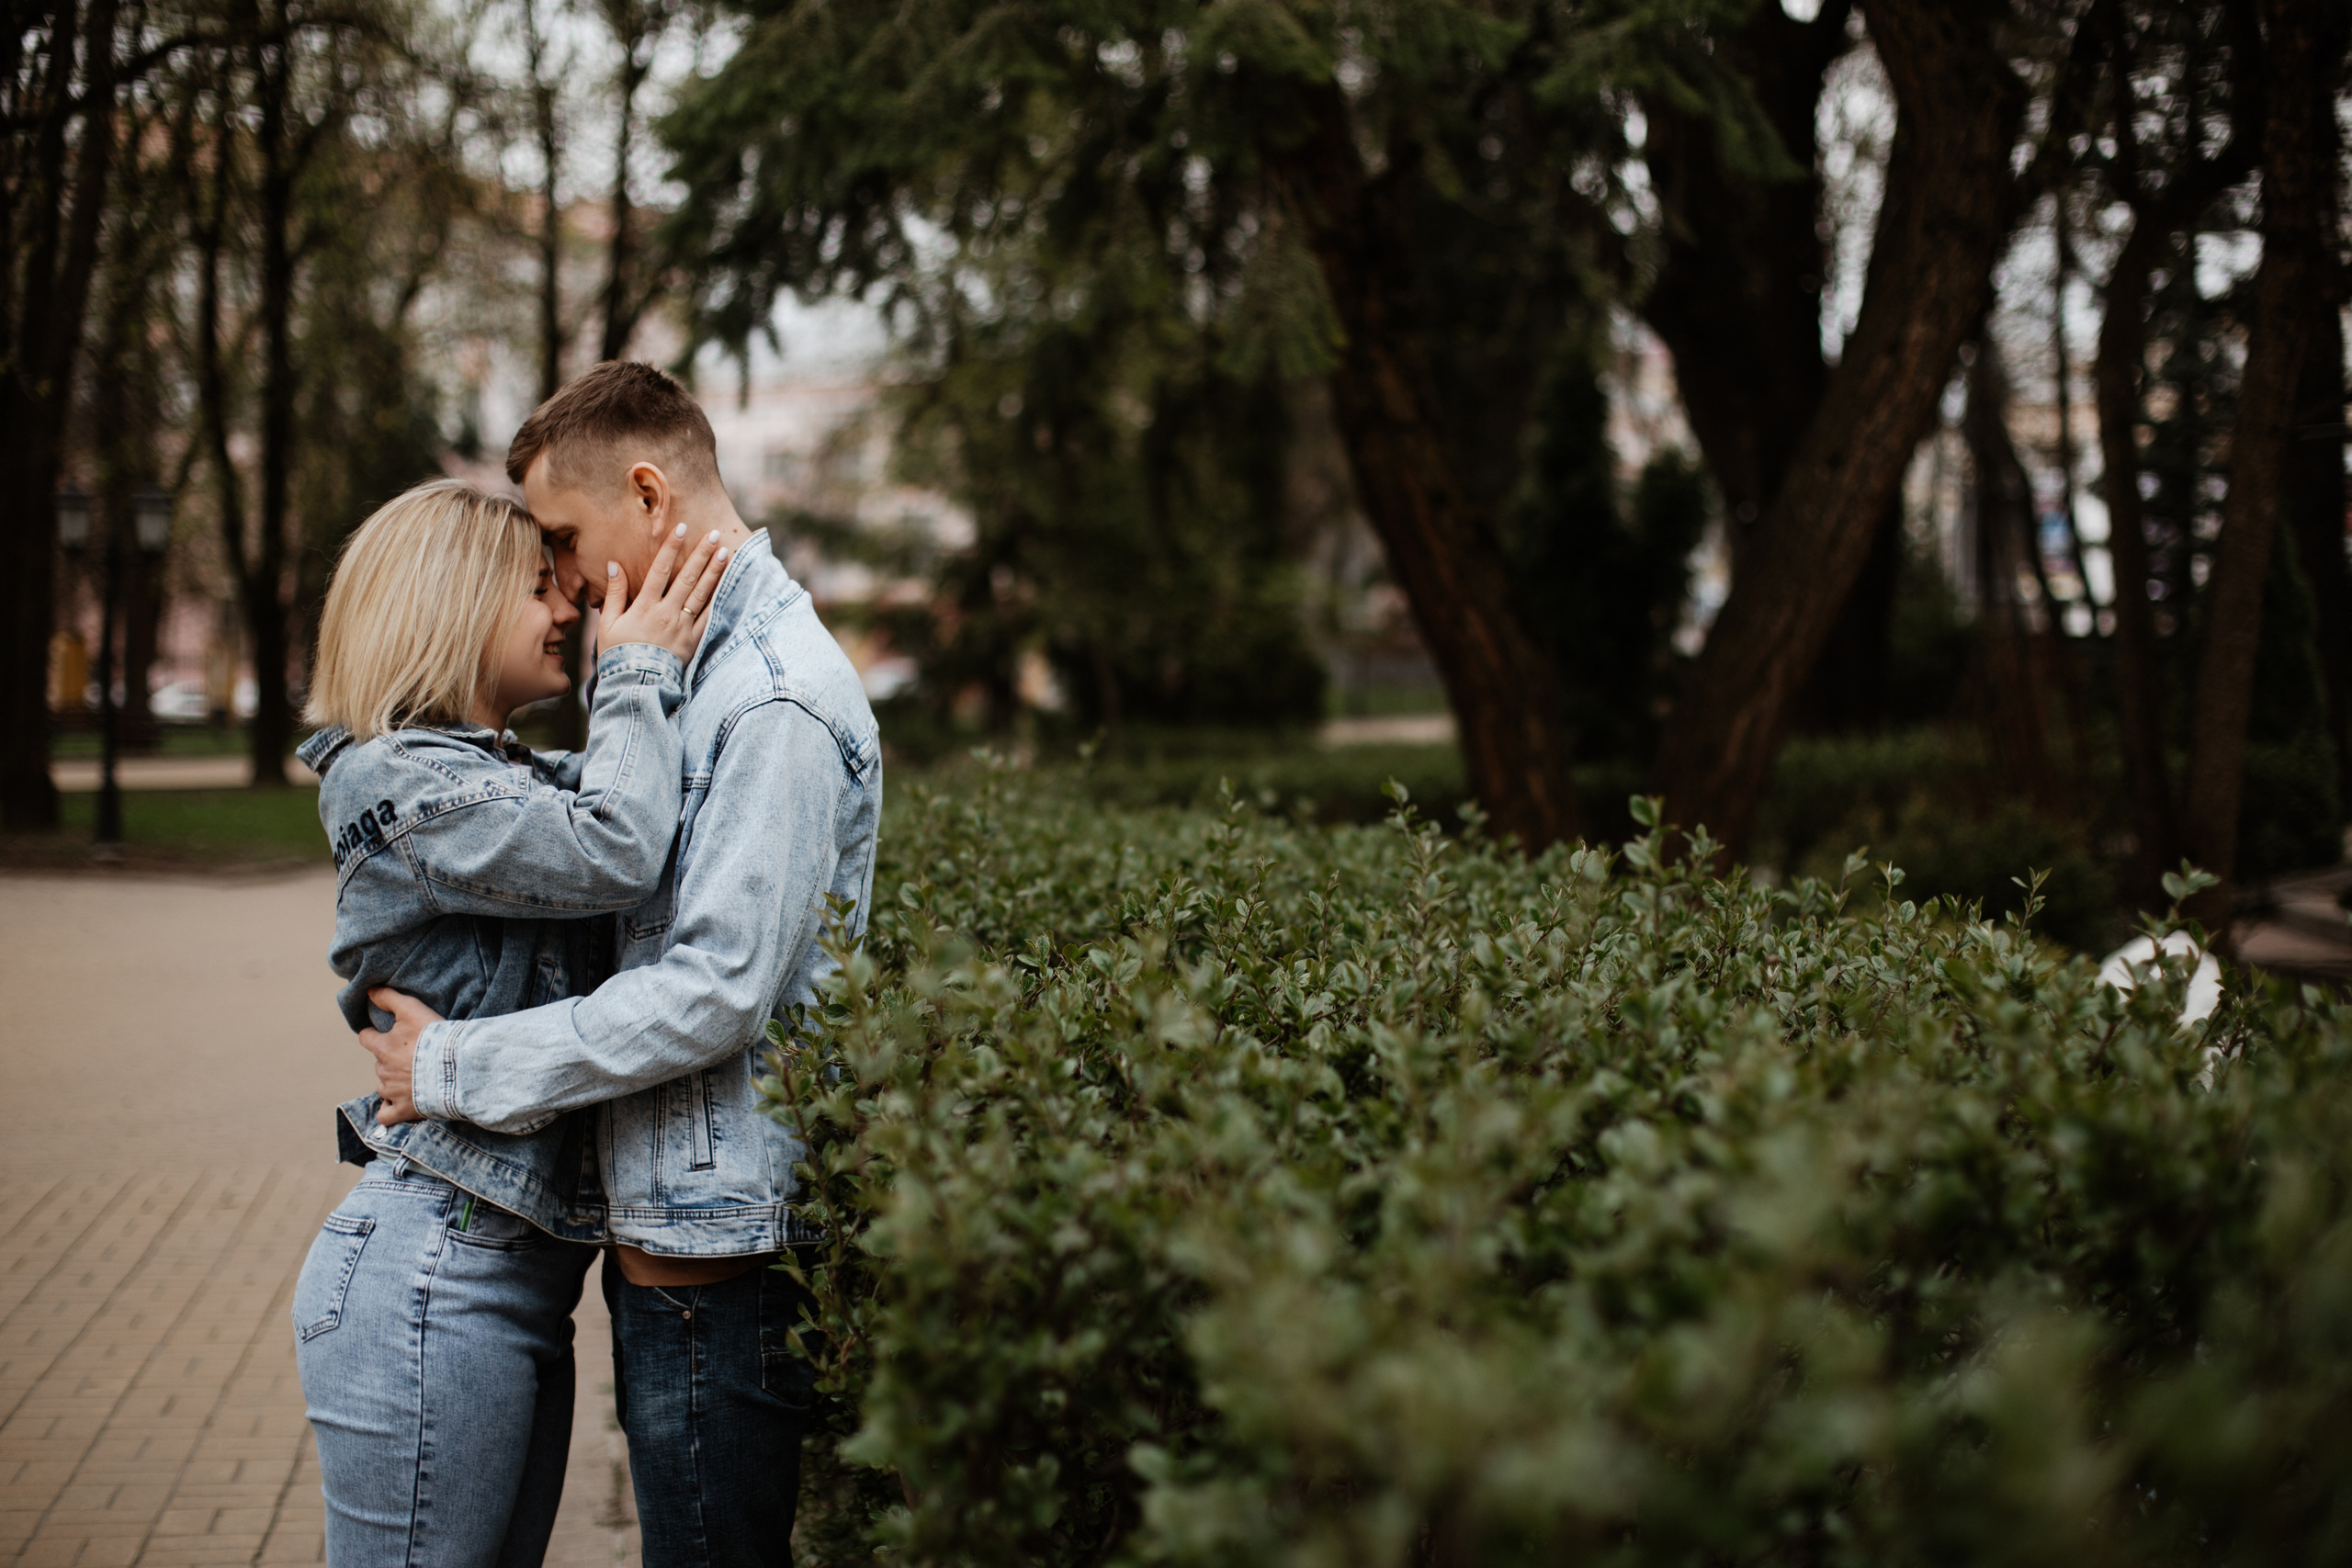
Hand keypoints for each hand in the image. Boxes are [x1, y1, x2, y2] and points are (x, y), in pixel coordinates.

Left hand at [359, 987, 443, 1124]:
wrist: (456, 1067)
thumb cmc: (434, 1037)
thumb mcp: (411, 1009)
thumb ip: (388, 998)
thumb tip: (369, 990)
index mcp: (382, 1047)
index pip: (366, 1038)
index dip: (374, 1034)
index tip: (384, 1034)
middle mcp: (382, 1070)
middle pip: (379, 1063)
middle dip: (391, 1059)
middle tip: (413, 1055)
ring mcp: (391, 1092)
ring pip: (383, 1087)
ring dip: (393, 1082)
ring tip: (413, 1078)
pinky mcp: (403, 1110)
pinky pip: (385, 1115)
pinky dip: (388, 1111)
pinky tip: (398, 1104)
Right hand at [598, 525, 729, 664]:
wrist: (636, 685)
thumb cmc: (618, 654)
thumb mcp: (608, 623)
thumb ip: (614, 593)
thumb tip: (614, 565)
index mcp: (644, 607)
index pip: (660, 570)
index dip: (671, 547)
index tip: (682, 528)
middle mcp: (666, 614)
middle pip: (687, 578)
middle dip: (701, 554)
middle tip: (714, 534)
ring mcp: (682, 627)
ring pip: (702, 594)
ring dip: (714, 572)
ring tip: (725, 552)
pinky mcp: (693, 641)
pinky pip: (708, 616)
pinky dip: (718, 599)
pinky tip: (726, 584)